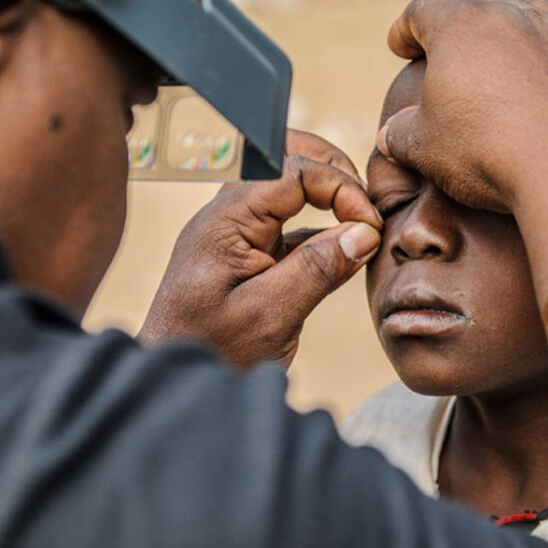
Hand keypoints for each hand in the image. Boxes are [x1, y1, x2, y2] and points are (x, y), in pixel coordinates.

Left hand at [138, 130, 381, 367]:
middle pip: (287, 160)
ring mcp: (238, 232)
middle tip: (368, 205)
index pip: (292, 170)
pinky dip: (322, 227)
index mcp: (227, 218)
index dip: (340, 187)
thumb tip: (364, 232)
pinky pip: (290, 223)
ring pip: (290, 187)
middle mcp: (229, 214)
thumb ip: (318, 268)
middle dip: (334, 172)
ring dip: (329, 196)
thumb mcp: (270, 314)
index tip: (370, 223)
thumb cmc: (211, 351)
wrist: (177, 386)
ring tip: (364, 225)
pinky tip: (345, 250)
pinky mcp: (249, 253)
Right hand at [377, 0, 547, 213]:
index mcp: (458, 27)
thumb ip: (400, 134)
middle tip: (445, 25)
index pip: (422, 9)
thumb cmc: (485, 154)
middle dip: (456, 3)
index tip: (400, 47)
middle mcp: (509, 15)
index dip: (405, 27)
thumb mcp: (424, 148)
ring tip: (507, 12)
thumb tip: (390, 134)